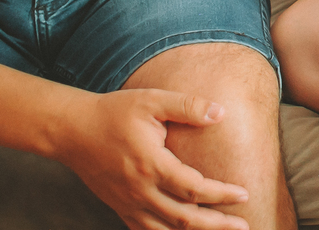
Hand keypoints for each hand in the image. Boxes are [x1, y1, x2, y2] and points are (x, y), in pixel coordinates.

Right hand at [56, 89, 249, 229]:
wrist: (73, 130)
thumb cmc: (114, 112)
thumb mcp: (152, 100)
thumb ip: (188, 106)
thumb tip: (221, 113)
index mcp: (152, 164)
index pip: (195, 188)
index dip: (222, 194)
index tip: (244, 194)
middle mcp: (140, 190)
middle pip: (185, 218)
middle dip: (218, 223)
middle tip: (244, 224)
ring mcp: (128, 203)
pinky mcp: (120, 207)